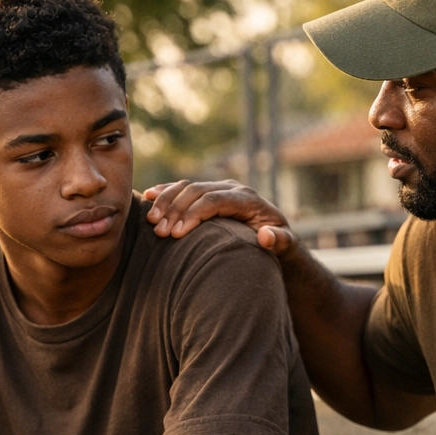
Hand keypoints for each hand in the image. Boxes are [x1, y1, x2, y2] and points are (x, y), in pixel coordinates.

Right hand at [143, 180, 298, 258]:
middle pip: (196, 191)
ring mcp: (219, 189)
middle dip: (175, 210)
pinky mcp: (209, 194)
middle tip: (159, 232)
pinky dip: (166, 193)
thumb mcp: (287, 247)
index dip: (193, 215)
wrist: (277, 238)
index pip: (214, 200)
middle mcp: (232, 189)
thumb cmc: (281, 246)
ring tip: (151, 221)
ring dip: (166, 201)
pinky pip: (184, 189)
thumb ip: (281, 242)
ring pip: (187, 187)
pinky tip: (148, 198)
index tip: (177, 235)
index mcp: (247, 199)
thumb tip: (266, 236)